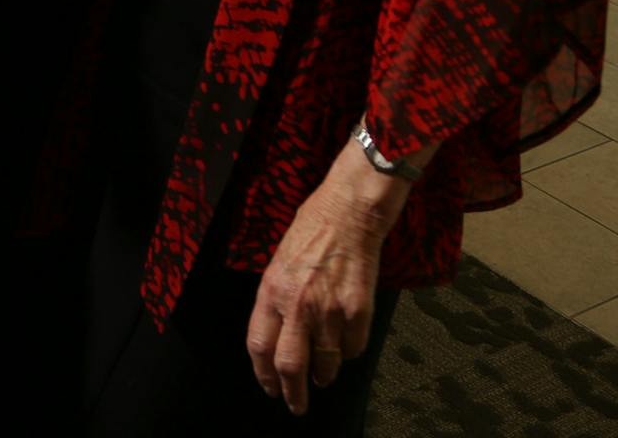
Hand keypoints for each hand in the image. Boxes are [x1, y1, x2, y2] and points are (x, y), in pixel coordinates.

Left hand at [245, 141, 407, 413]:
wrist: (349, 212)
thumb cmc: (311, 231)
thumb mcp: (278, 263)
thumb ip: (276, 300)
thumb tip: (277, 335)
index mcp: (271, 291)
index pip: (259, 346)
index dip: (263, 374)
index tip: (270, 389)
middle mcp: (297, 305)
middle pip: (290, 366)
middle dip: (293, 393)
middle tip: (296, 406)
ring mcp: (329, 310)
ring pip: (326, 363)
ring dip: (324, 375)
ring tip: (323, 377)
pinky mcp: (359, 311)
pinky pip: (353, 348)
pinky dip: (349, 352)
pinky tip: (346, 344)